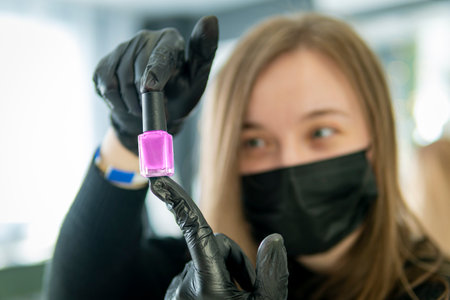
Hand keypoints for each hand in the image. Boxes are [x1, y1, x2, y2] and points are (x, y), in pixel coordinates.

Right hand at [93, 16, 217, 154]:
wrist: (153, 112)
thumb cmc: (180, 95)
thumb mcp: (197, 79)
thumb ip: (205, 52)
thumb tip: (211, 19)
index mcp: (170, 40)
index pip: (160, 56)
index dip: (153, 75)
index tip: (150, 90)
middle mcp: (145, 38)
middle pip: (137, 71)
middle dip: (145, 98)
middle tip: (155, 111)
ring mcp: (122, 48)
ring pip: (120, 81)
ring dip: (133, 104)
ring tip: (144, 109)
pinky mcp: (105, 63)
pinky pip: (106, 86)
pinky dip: (117, 103)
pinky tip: (128, 104)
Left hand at [150, 177, 288, 299]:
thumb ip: (272, 273)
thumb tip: (273, 239)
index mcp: (207, 281)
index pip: (195, 229)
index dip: (177, 200)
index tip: (157, 177)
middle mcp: (185, 281)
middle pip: (216, 246)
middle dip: (236, 259)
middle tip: (248, 289)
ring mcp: (177, 289)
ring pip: (206, 261)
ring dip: (225, 273)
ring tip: (236, 299)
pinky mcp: (175, 295)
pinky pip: (196, 274)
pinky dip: (210, 281)